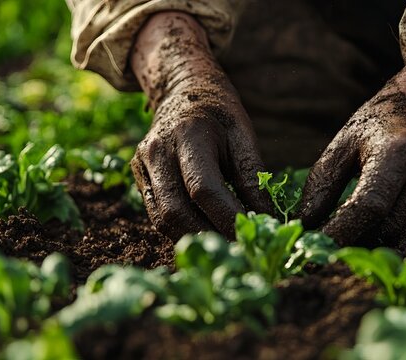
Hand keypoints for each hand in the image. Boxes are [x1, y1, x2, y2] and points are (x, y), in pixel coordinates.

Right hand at [130, 12, 269, 238]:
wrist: (182, 90)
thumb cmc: (219, 112)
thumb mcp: (244, 135)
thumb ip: (253, 177)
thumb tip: (266, 220)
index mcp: (188, 135)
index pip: (204, 189)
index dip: (228, 219)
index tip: (253, 238)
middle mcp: (157, 152)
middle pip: (176, 211)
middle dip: (210, 237)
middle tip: (240, 252)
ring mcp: (142, 165)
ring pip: (163, 219)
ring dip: (194, 239)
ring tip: (225, 249)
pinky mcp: (139, 178)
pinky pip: (158, 214)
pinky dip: (183, 230)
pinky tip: (206, 235)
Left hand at [298, 26, 405, 245]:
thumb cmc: (382, 123)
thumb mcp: (346, 142)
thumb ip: (322, 182)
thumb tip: (304, 224)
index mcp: (399, 151)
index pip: (369, 206)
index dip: (342, 231)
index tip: (318, 247)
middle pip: (389, 228)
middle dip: (361, 238)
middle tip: (342, 233)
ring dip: (384, 237)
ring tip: (369, 222)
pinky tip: (399, 210)